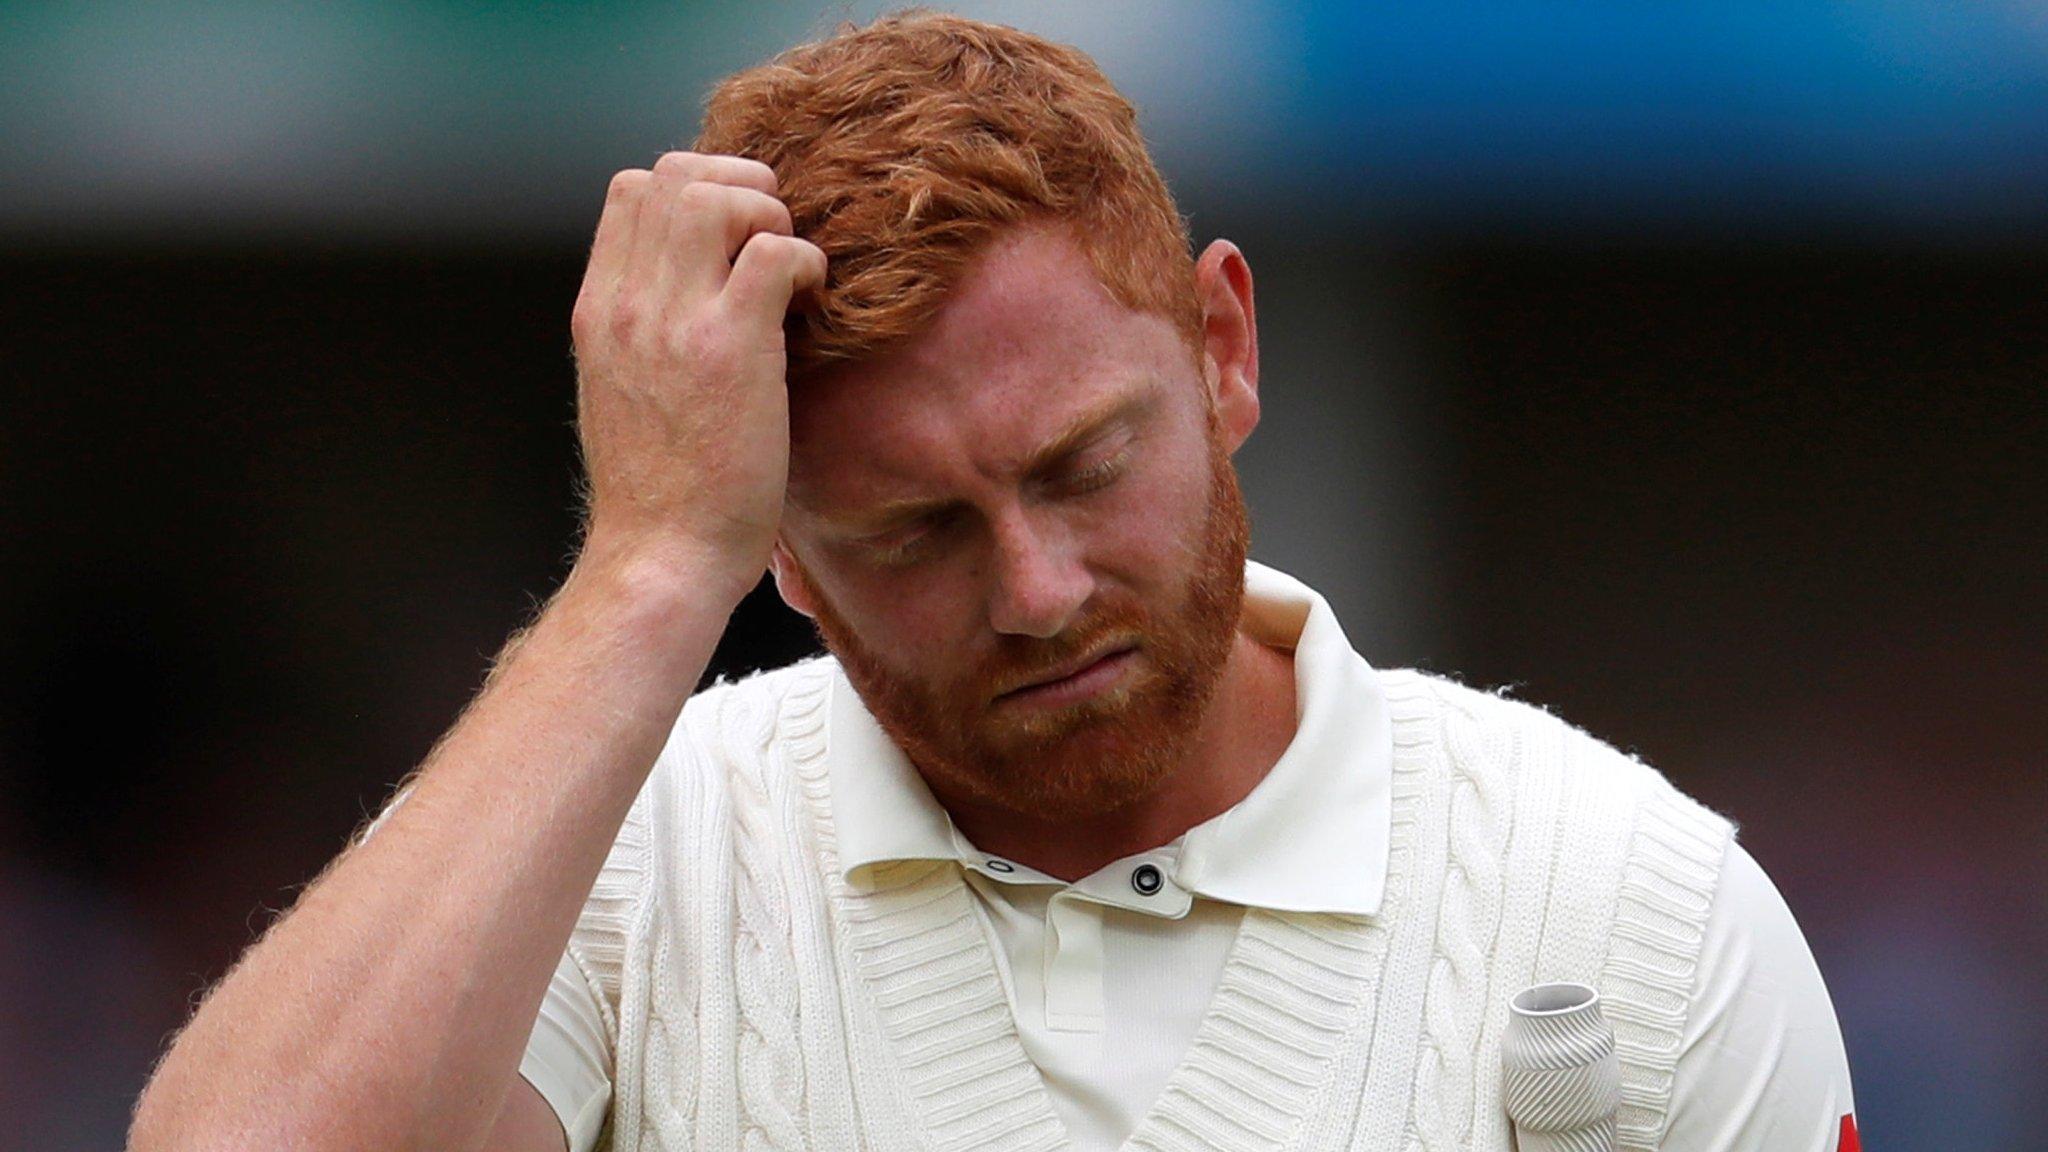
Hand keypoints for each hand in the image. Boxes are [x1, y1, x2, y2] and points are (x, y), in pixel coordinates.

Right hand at [569, 151, 826, 595]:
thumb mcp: (624, 395)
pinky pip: (775, 253)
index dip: (696, 191)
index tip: (735, 241)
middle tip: (775, 243)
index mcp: (599, 313)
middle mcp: (627, 306)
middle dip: (740, 187)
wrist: (661, 558)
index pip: (631, 191)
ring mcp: (674, 324)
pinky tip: (813, 305)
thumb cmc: (660, 495)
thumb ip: (645, 335)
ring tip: (792, 274)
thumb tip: (690, 296)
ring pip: (718, 198)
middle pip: (674, 175)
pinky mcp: (730, 350)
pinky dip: (807, 262)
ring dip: (771, 218)